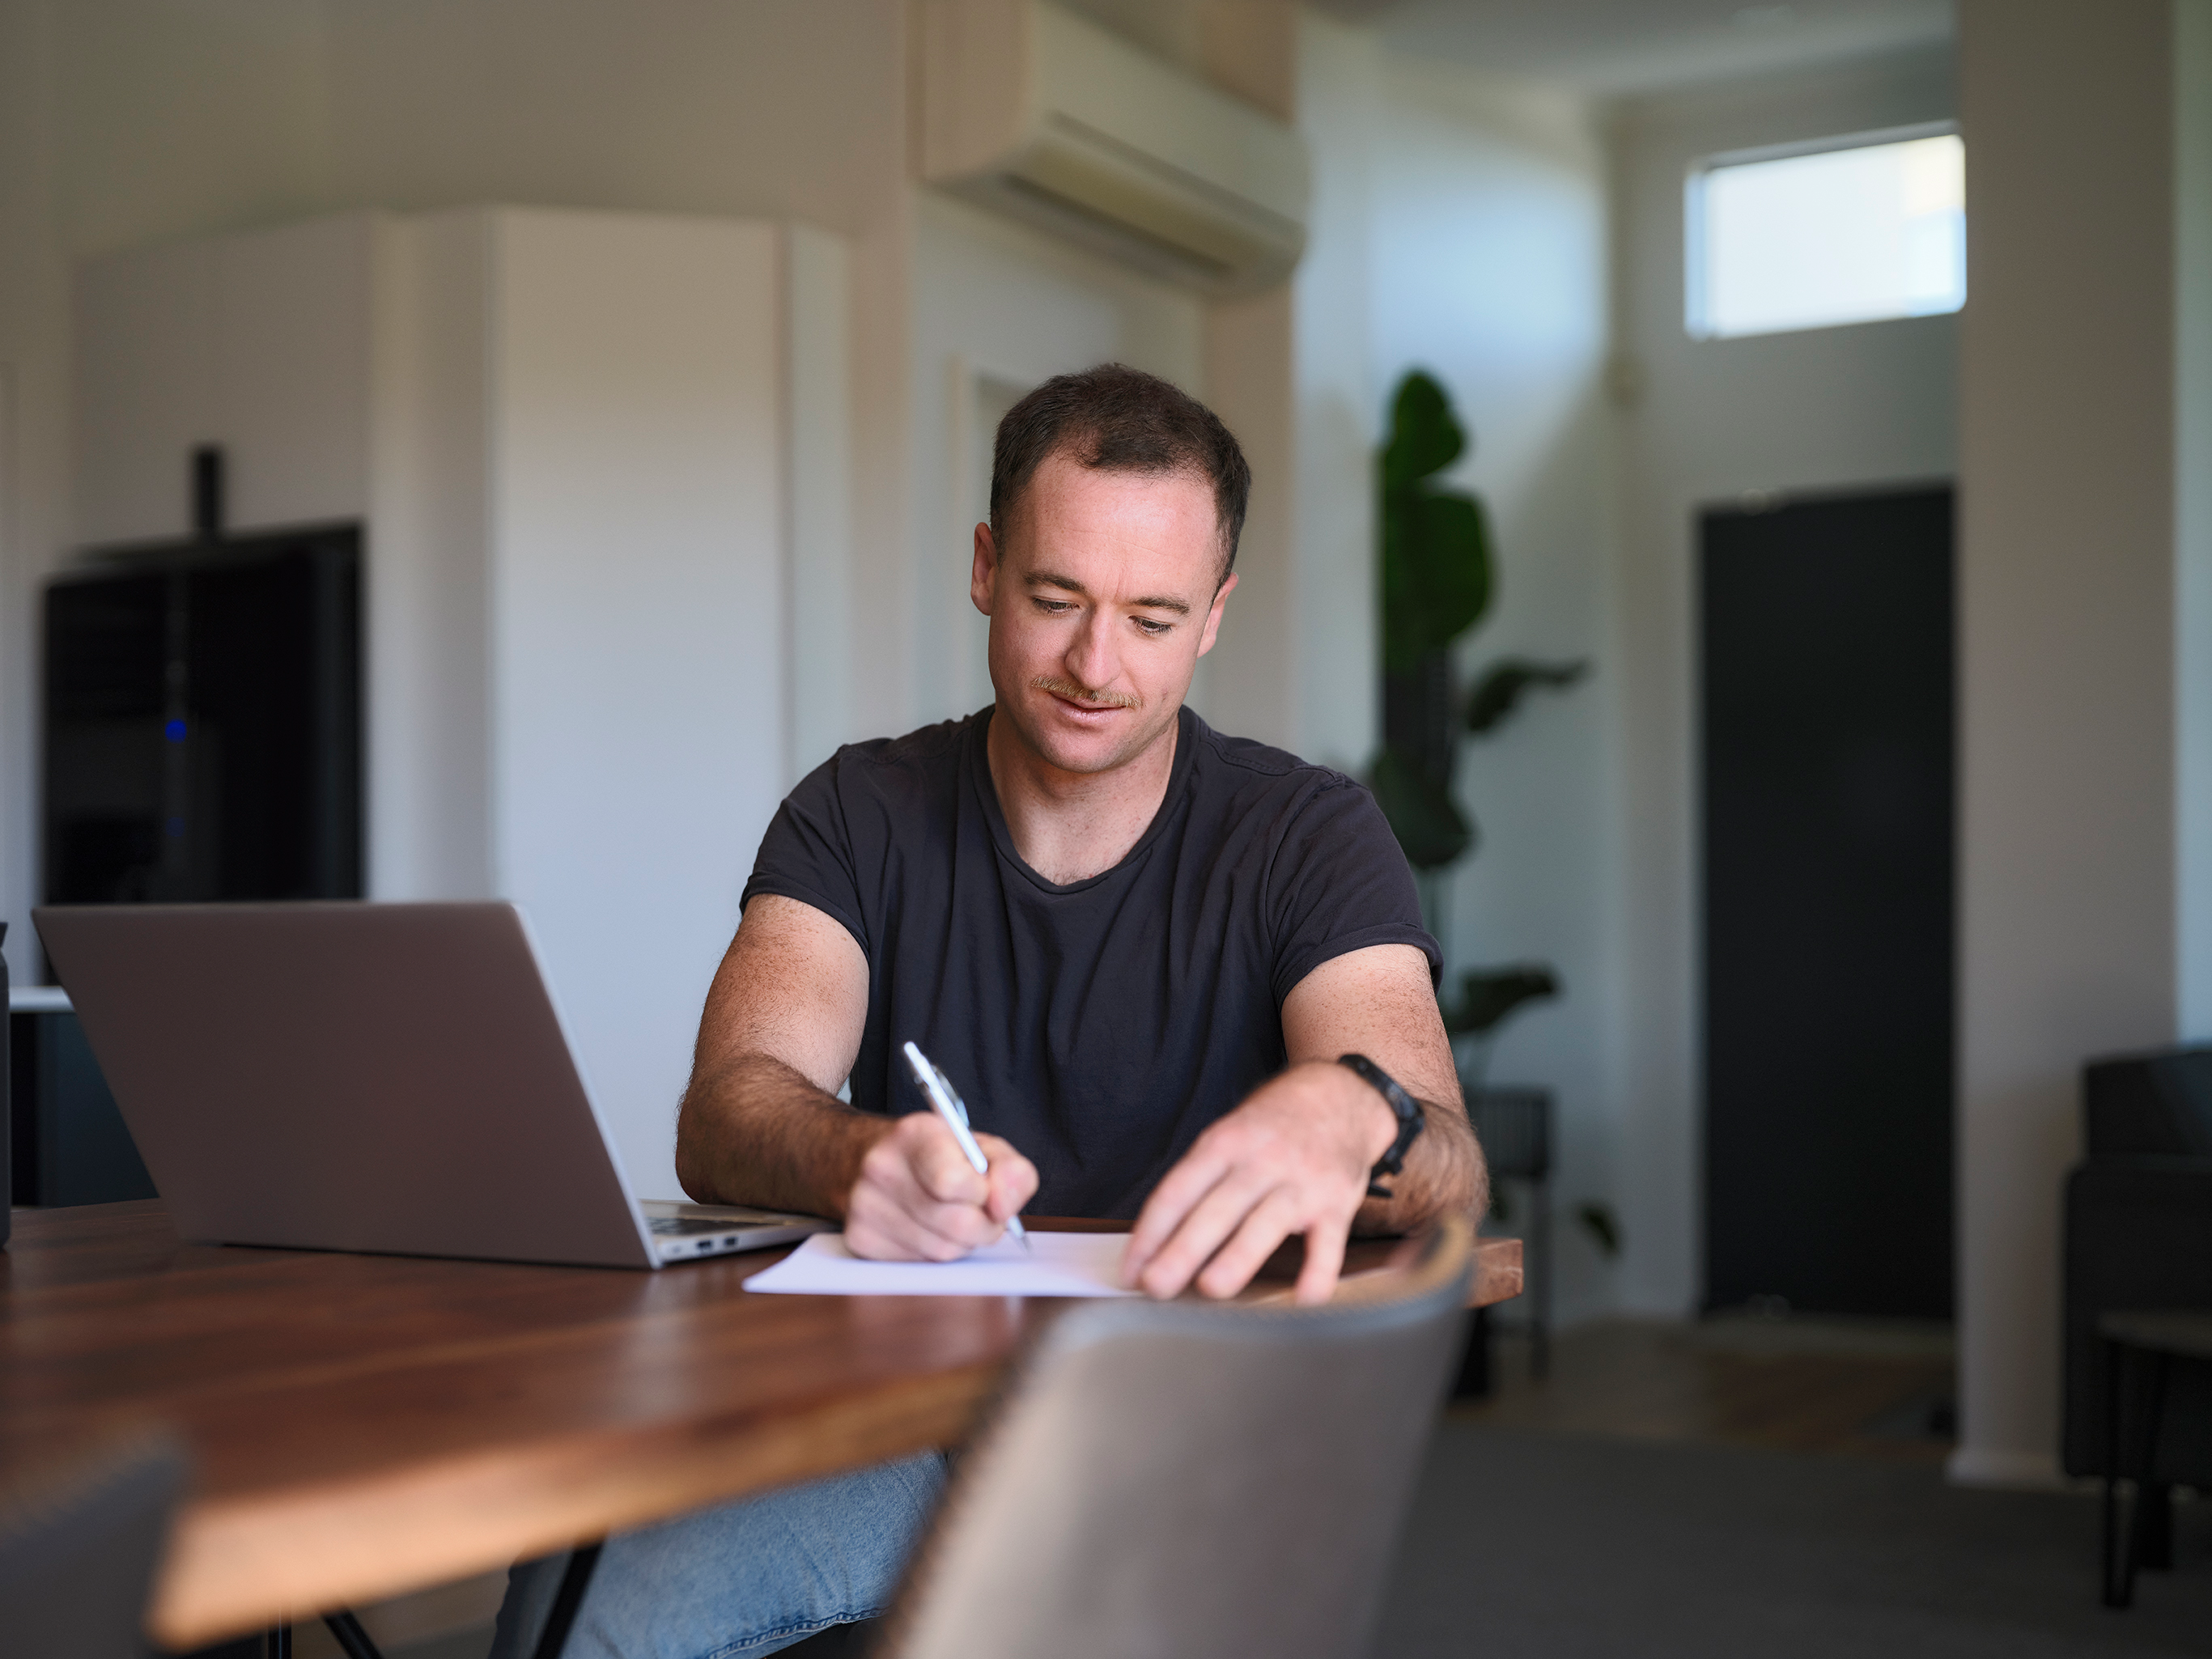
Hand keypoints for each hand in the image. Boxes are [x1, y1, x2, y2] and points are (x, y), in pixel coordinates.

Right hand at [843, 1112, 1038, 1260]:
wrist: (865, 1157)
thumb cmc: (934, 1154)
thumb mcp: (981, 1147)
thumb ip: (1011, 1172)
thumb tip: (1005, 1208)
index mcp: (915, 1133)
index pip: (954, 1181)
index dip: (982, 1194)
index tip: (983, 1188)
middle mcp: (882, 1166)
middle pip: (957, 1225)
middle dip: (982, 1225)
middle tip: (978, 1210)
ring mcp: (865, 1205)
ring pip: (942, 1251)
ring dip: (960, 1242)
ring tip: (948, 1215)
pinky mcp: (860, 1239)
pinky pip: (919, 1264)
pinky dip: (932, 1252)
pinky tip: (924, 1228)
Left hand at [1120, 1061, 1396, 1304]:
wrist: (1339, 1097)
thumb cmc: (1271, 1129)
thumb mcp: (1228, 1137)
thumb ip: (1198, 1184)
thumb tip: (1155, 1245)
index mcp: (1224, 1144)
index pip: (1178, 1191)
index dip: (1151, 1232)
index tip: (1130, 1271)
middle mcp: (1261, 1161)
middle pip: (1217, 1208)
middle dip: (1183, 1248)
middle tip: (1155, 1285)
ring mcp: (1301, 1182)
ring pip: (1266, 1222)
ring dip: (1238, 1256)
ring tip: (1210, 1288)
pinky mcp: (1337, 1203)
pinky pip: (1329, 1242)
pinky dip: (1318, 1272)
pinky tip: (1302, 1300)